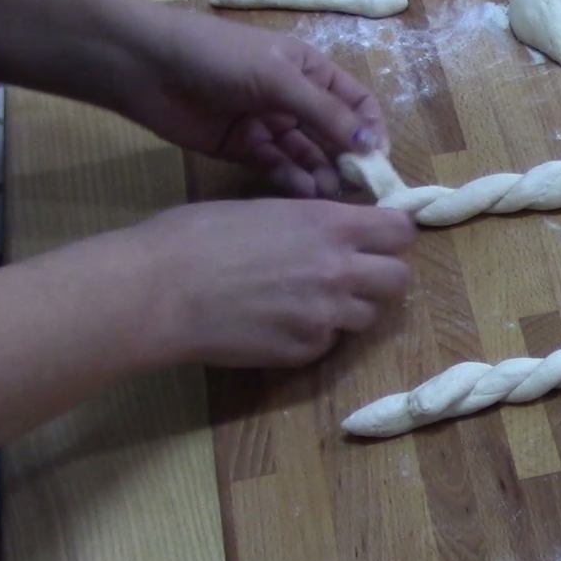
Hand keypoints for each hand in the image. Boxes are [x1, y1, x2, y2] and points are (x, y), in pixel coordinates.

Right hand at [122, 199, 415, 366]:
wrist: (159, 291)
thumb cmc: (196, 235)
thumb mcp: (265, 209)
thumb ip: (312, 223)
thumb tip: (334, 232)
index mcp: (331, 225)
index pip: (401, 231)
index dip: (392, 236)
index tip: (378, 240)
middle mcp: (340, 270)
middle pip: (399, 280)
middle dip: (382, 277)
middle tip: (353, 276)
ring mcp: (326, 316)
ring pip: (369, 316)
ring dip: (349, 309)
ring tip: (309, 301)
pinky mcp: (306, 351)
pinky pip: (329, 343)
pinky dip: (314, 335)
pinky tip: (278, 323)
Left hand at [124, 10, 385, 197]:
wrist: (145, 66)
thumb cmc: (218, 58)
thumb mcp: (279, 78)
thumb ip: (326, 114)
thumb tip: (372, 145)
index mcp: (309, 70)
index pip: (356, 103)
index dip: (371, 130)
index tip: (377, 162)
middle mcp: (294, 98)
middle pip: (334, 134)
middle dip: (348, 160)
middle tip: (358, 190)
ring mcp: (270, 124)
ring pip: (308, 155)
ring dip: (322, 174)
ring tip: (329, 194)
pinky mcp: (245, 148)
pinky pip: (279, 167)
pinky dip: (293, 180)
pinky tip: (303, 192)